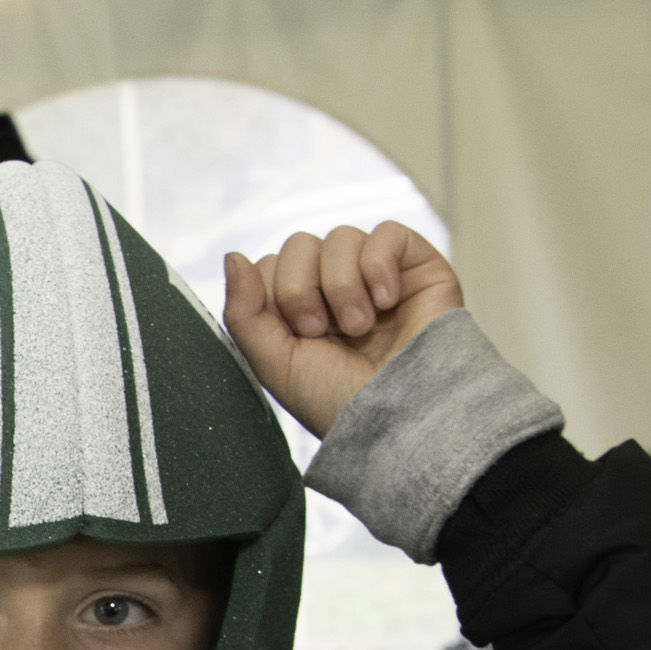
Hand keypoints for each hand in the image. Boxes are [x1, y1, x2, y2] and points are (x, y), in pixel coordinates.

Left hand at [221, 221, 467, 442]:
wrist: (400, 417)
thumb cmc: (340, 401)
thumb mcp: (275, 364)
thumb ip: (244, 312)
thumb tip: (233, 255)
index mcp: (302, 310)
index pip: (270, 266)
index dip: (275, 295)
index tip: (300, 336)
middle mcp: (337, 287)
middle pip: (299, 245)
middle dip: (301, 289)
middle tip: (323, 331)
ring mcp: (376, 273)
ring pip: (340, 236)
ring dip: (342, 285)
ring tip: (360, 327)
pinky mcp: (416, 265)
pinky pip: (386, 232)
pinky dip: (379, 264)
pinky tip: (388, 301)